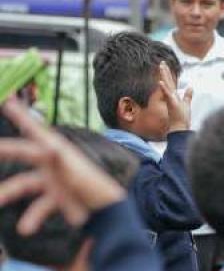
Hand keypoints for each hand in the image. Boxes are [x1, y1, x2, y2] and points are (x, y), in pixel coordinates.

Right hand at [0, 98, 125, 235]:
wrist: (108, 214)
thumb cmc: (95, 191)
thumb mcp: (76, 175)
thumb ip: (60, 162)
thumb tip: (48, 147)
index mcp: (60, 153)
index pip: (38, 131)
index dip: (22, 116)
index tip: (8, 102)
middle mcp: (56, 164)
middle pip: (26, 153)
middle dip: (9, 150)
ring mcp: (55, 181)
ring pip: (25, 183)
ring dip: (9, 192)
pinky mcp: (57, 197)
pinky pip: (38, 205)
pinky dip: (32, 216)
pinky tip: (27, 228)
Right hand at [159, 62, 191, 131]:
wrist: (179, 128)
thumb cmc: (182, 118)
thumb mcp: (186, 104)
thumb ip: (187, 95)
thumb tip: (190, 87)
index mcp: (174, 96)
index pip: (171, 82)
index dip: (168, 74)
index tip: (165, 66)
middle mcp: (171, 96)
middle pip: (168, 81)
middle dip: (165, 71)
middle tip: (162, 62)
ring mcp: (170, 99)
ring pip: (167, 85)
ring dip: (164, 76)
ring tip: (161, 67)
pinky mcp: (171, 103)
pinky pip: (167, 94)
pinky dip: (164, 88)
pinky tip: (160, 82)